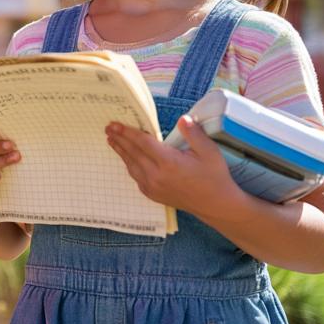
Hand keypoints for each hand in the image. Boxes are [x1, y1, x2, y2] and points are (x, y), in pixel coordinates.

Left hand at [105, 116, 244, 219]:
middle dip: (119, 139)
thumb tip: (183, 119)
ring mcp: (153, 187)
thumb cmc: (214, 176)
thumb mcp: (209, 151)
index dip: (127, 132)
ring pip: (131, 165)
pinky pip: (136, 177)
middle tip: (108, 128)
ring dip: (121, 152)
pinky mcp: (153, 194)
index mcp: (169, 162)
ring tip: (112, 140)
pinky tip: (127, 158)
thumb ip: (194, 133)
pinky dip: (129, 165)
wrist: (215, 204)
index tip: (115, 124)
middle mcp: (157, 175)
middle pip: (132, 153)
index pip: (142, 142)